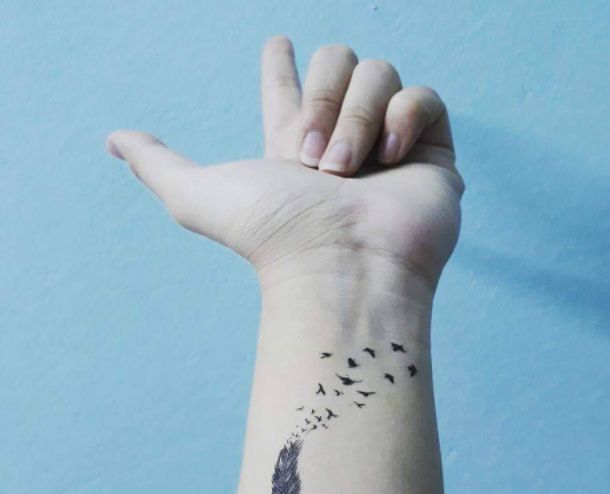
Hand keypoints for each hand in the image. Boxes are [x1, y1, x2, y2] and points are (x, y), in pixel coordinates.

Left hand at [106, 36, 463, 293]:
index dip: (281, 66)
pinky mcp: (430, 154)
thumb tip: (112, 139)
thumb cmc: (273, 236)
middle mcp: (342, 140)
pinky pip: (424, 97)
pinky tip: (390, 157)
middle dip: (323, 96)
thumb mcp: (197, 196)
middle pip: (338, 59)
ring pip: (379, 72)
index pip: (289, 90)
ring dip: (355, 118)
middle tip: (314, 160)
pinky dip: (403, 118)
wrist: (341, 267)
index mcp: (295, 143)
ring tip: (349, 172)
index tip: (276, 44)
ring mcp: (389, 147)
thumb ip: (158, 163)